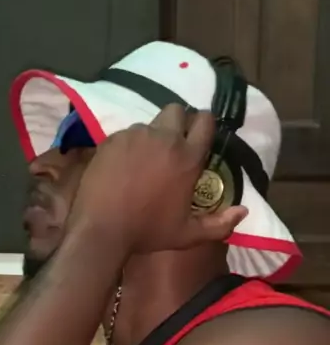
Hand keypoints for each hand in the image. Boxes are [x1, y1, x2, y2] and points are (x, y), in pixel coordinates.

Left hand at [69, 105, 246, 252]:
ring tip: (145, 159)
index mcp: (188, 157)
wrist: (101, 228)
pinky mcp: (112, 139)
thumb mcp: (188, 234)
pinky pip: (126, 134)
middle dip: (179, 121)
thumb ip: (219, 224)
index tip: (199, 137)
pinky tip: (123, 165)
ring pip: (149, 123)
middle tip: (173, 144)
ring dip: (152, 136)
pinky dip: (129, 145)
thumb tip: (243, 211)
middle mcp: (164, 138)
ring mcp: (135, 135)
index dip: (204, 125)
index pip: (205, 121)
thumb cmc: (147, 231)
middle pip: (177, 110)